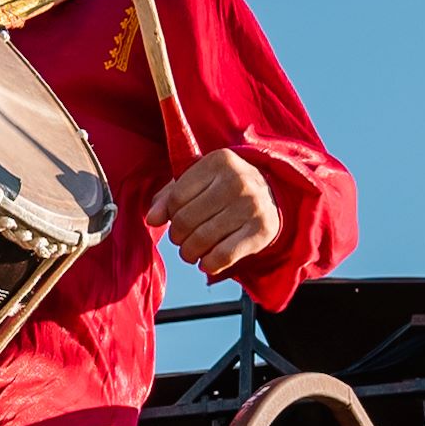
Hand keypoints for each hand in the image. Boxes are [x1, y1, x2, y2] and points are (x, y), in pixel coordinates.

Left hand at [155, 147, 283, 279]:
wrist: (272, 196)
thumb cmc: (224, 189)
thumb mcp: (198, 182)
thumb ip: (169, 196)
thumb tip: (152, 219)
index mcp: (218, 161)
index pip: (176, 197)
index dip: (169, 215)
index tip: (175, 219)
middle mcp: (237, 181)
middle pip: (185, 220)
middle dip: (177, 237)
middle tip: (182, 240)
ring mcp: (252, 206)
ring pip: (201, 240)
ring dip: (189, 253)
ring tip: (191, 252)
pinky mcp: (261, 230)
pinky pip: (223, 255)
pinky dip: (208, 264)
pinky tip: (207, 262)